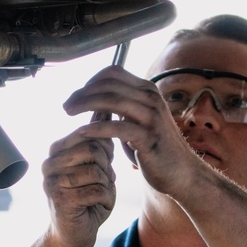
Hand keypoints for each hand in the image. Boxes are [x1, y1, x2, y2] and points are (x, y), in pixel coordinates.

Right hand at [41, 130, 115, 246]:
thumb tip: (106, 106)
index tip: (102, 167)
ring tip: (97, 194)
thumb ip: (99, 141)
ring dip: (106, 185)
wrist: (72, 238)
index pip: (90, 133)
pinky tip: (96, 206)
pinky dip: (105, 199)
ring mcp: (52, 180)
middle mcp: (49, 162)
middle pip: (94, 148)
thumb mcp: (96, 166)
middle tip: (101, 183)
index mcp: (56, 150)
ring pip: (97, 170)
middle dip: (106, 167)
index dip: (105, 151)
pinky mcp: (60, 199)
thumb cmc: (87, 199)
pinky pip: (98, 190)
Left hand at [62, 66, 202, 198]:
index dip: (90, 81)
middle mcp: (151, 98)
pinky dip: (97, 127)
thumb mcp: (138, 120)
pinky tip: (82, 132)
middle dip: (82, 93)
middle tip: (66, 106)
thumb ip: (122, 106)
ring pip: (112, 100)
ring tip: (69, 113)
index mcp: (147, 90)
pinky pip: (118, 127)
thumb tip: (96, 96)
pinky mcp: (149, 137)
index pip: (113, 73)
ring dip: (85, 104)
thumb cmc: (154, 148)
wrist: (180, 173)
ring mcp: (152, 116)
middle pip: (108, 84)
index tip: (76, 95)